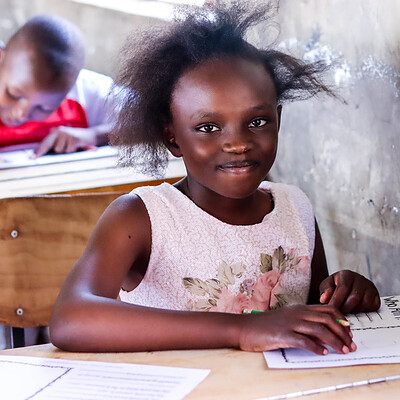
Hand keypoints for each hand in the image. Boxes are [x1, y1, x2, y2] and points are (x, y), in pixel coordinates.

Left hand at [32, 126, 96, 157]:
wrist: (92, 135)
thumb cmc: (78, 140)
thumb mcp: (65, 140)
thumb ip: (56, 144)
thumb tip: (43, 153)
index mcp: (56, 131)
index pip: (45, 142)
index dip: (39, 151)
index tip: (32, 158)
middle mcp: (60, 131)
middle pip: (51, 146)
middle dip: (51, 152)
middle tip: (47, 154)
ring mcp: (67, 134)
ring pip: (61, 150)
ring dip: (67, 151)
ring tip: (73, 146)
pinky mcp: (74, 138)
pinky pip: (69, 150)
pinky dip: (73, 151)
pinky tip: (78, 146)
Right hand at [238, 304, 355, 354]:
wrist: (246, 327)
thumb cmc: (267, 325)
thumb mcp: (289, 319)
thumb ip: (305, 323)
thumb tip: (325, 333)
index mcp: (300, 309)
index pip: (327, 309)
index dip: (342, 320)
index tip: (349, 332)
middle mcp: (298, 313)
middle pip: (327, 319)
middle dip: (343, 332)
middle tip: (351, 345)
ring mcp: (290, 323)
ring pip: (319, 329)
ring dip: (335, 341)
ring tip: (343, 351)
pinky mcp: (282, 334)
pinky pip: (303, 340)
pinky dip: (315, 347)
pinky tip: (323, 353)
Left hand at [319, 269, 379, 312]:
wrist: (348, 285)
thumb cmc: (336, 286)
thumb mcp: (327, 285)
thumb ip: (325, 290)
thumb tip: (324, 299)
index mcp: (347, 274)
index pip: (343, 287)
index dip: (337, 299)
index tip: (331, 309)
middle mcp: (360, 279)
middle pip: (355, 296)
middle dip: (345, 308)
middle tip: (338, 315)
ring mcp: (370, 287)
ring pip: (364, 303)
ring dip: (354, 310)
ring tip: (346, 312)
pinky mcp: (376, 296)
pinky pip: (373, 307)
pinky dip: (364, 311)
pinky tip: (355, 311)